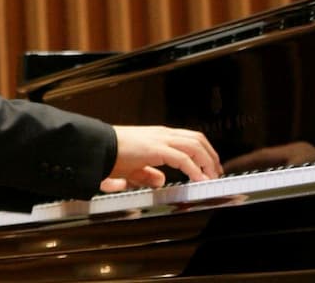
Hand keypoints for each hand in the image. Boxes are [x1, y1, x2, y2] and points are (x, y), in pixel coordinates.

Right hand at [102, 125, 221, 192]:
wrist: (98, 147)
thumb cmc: (110, 154)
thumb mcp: (132, 167)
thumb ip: (147, 174)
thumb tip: (160, 180)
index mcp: (158, 136)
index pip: (189, 139)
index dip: (203, 152)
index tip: (209, 166)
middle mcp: (162, 134)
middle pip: (197, 140)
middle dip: (211, 156)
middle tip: (216, 172)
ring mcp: (160, 140)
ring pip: (195, 146)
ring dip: (207, 162)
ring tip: (211, 176)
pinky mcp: (157, 149)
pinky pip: (183, 159)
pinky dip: (195, 169)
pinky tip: (199, 179)